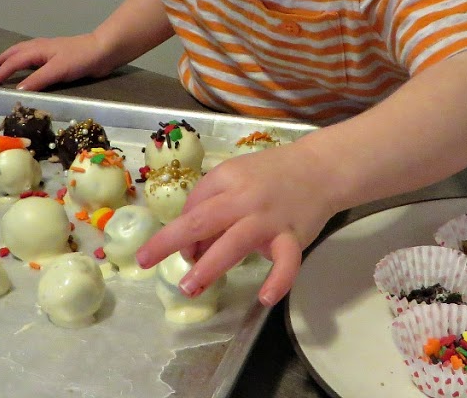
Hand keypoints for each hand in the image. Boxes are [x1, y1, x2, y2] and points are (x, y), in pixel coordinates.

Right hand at [0, 34, 111, 90]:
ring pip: (27, 52)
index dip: (1, 73)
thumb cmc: (79, 58)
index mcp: (38, 50)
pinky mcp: (61, 58)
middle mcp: (42, 49)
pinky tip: (33, 66)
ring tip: (8, 62)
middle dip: (5, 59)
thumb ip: (37, 80)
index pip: (14, 62)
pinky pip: (37, 57)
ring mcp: (51, 52)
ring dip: (16, 57)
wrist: (103, 51)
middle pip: (18, 52)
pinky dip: (28, 59)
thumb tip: (17, 90)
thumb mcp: (57, 70)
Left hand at [135, 144, 335, 306]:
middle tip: (146, 261)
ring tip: (190, 287)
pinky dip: (277, 280)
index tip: (180, 249)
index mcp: (226, 179)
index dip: (178, 230)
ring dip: (209, 266)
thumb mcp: (236, 176)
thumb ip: (213, 204)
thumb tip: (191, 246)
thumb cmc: (271, 175)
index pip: (192, 206)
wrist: (320, 168)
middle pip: (201, 220)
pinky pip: (287, 262)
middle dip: (170, 242)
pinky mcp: (293, 236)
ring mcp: (269, 218)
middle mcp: (244, 198)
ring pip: (235, 243)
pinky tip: (264, 297)